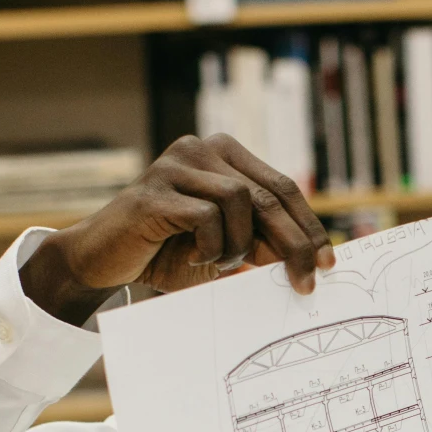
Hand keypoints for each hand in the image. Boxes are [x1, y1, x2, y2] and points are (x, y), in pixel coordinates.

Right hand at [19, 134, 336, 324]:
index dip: (308, 226)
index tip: (328, 261)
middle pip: (269, 195)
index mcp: (223, 154)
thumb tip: (313, 256)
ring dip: (240, 247)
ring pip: (241, 202)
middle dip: (293, 244)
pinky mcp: (153, 192)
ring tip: (220, 264)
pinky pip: (206, 218)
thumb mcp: (226, 247)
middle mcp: (200, 148)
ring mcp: (174, 165)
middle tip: (306, 283)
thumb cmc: (168, 253)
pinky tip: (197, 258)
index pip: (282, 186)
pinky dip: (211, 247)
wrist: (104, 260)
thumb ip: (262, 241)